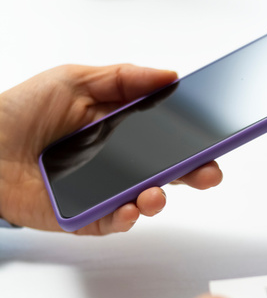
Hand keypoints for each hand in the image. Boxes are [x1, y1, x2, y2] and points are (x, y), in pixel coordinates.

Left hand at [0, 64, 222, 234]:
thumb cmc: (20, 110)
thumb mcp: (75, 80)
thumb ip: (124, 79)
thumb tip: (170, 75)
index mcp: (117, 130)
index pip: (165, 138)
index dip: (191, 140)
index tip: (214, 138)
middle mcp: (114, 163)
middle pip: (164, 173)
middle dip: (192, 174)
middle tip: (210, 173)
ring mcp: (100, 192)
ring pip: (141, 202)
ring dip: (157, 200)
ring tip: (156, 193)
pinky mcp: (81, 216)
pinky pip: (111, 222)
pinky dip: (124, 218)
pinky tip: (131, 209)